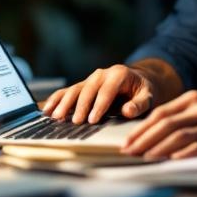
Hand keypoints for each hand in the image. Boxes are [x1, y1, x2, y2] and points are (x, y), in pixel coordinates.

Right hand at [42, 64, 156, 123]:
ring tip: (56, 117)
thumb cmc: (143, 90)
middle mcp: (102, 74)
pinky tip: (47, 110)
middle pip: (88, 89)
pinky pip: (67, 91)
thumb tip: (127, 111)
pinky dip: (56, 99)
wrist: (138, 80)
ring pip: (75, 89)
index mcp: (119, 74)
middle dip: (81, 106)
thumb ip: (139, 104)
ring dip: (64, 103)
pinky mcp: (83, 85)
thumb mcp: (148, 96)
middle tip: (75, 122)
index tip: (93, 120)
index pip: (107, 90)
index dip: (99, 105)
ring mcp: (90, 79)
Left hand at [121, 90, 196, 159]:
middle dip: (143, 139)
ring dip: (158, 148)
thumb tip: (153, 132)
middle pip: (165, 124)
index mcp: (194, 98)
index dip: (141, 128)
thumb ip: (183, 115)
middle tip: (128, 152)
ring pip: (178, 136)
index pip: (160, 113)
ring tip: (144, 157)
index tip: (128, 141)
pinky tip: (171, 160)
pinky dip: (183, 154)